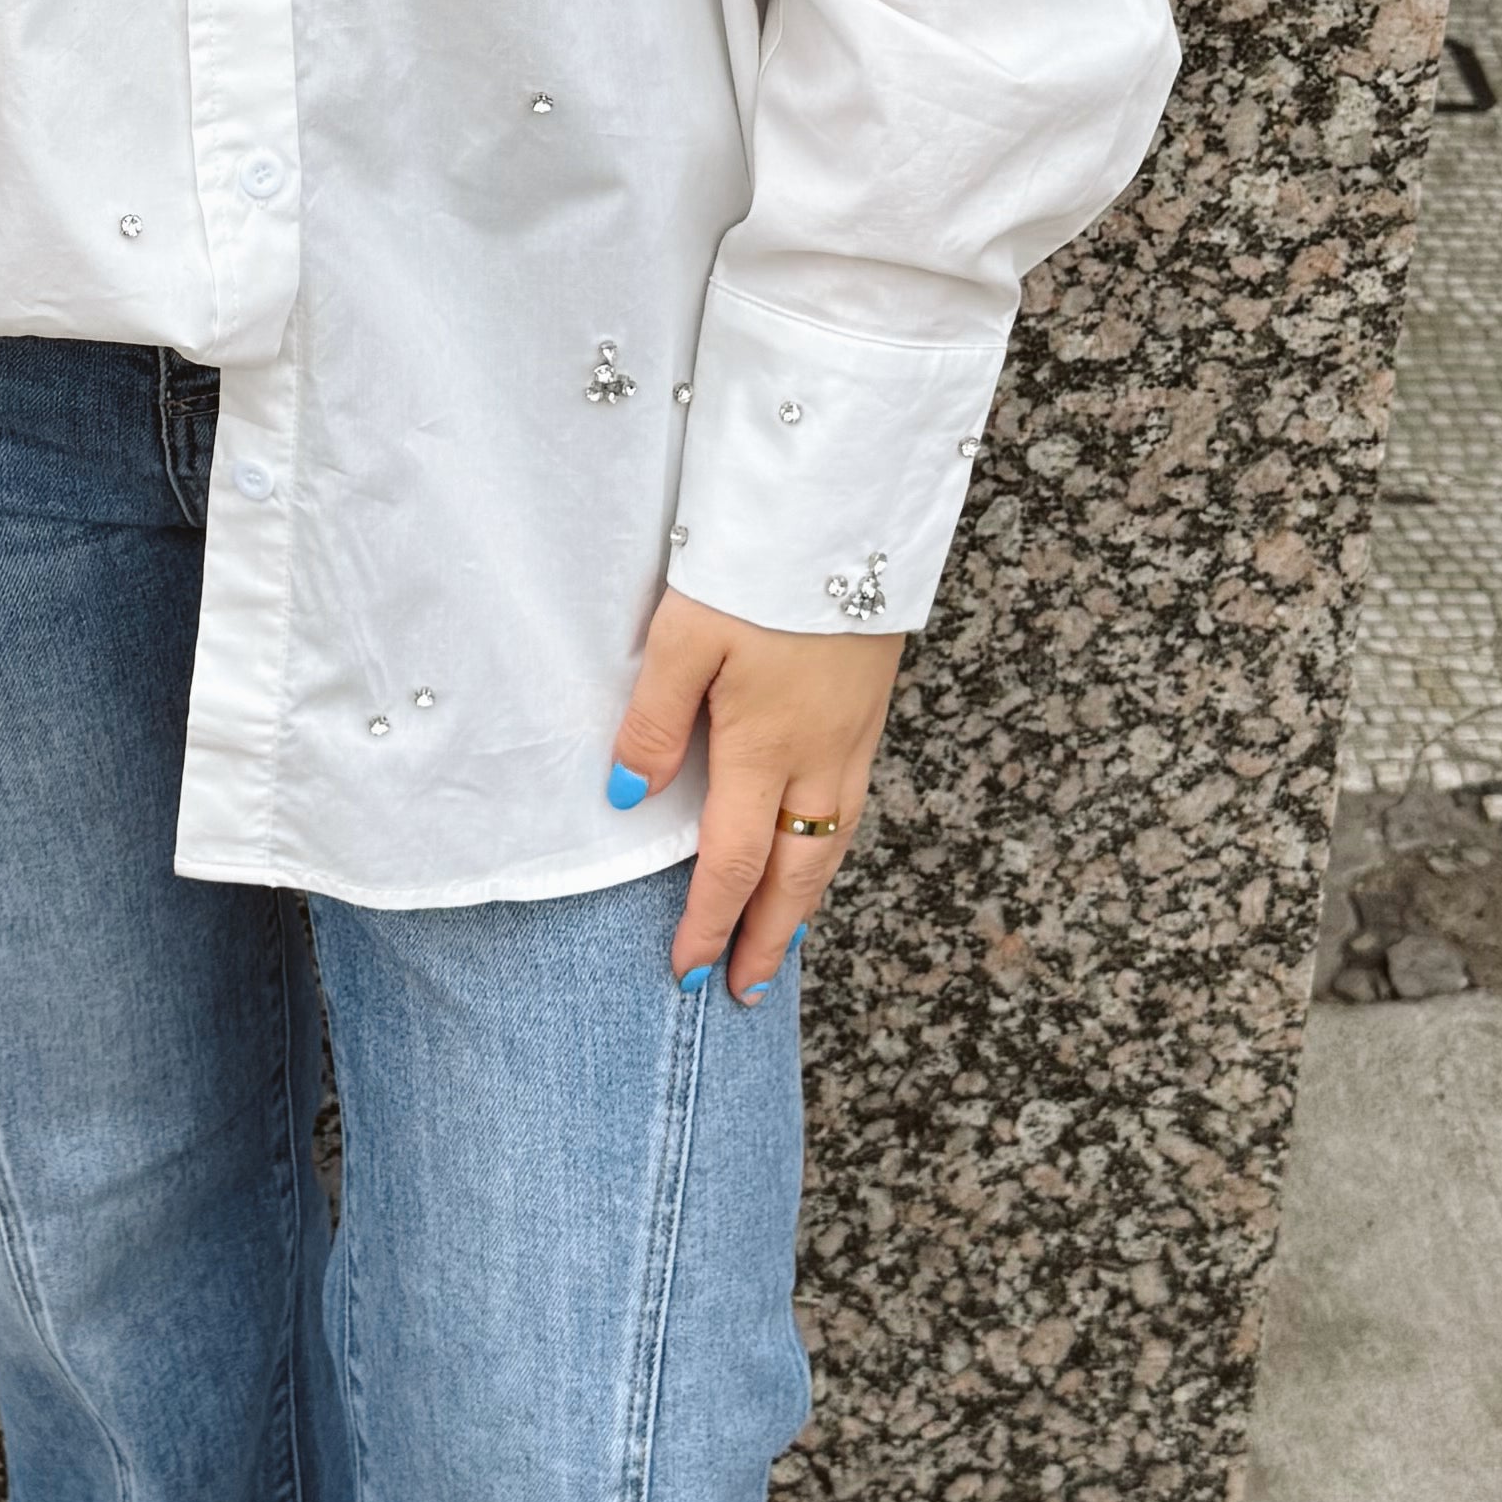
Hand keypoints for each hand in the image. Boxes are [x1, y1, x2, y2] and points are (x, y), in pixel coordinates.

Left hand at [607, 593, 901, 999]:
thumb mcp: (685, 635)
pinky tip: (815, 850)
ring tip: (783, 940)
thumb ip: (654, 719)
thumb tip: (631, 796)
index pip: (732, 864)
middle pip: (795, 873)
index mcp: (765, 747)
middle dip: (769, 939)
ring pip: (832, 843)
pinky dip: (830, 848)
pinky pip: (850, 805)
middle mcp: (819, 755)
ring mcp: (852, 735)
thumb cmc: (758, 566)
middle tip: (747, 992)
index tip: (688, 972)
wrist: (847, 509)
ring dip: (805, 900)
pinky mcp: (869, 707)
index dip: (710, 925)